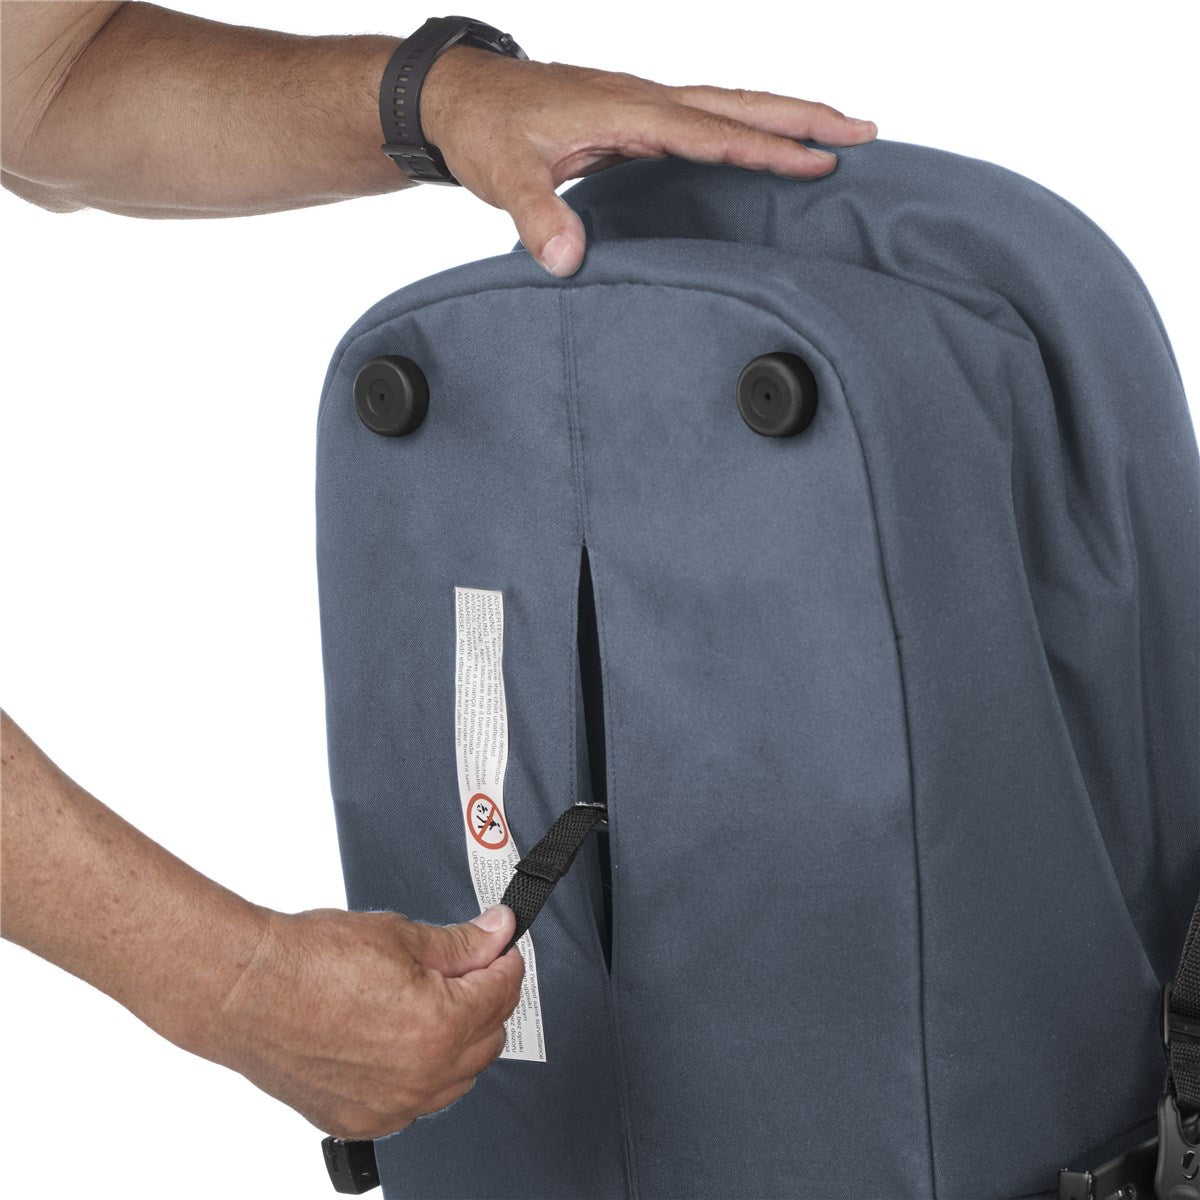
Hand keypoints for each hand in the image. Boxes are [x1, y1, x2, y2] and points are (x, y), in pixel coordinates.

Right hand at [187, 903, 523, 1139]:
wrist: (246, 991)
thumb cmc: (309, 961)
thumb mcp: (400, 935)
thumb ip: (460, 943)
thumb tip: (496, 934)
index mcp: (440, 1025)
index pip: (502, 993)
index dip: (505, 962)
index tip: (501, 949)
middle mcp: (420, 1075)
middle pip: (488, 1040)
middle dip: (487, 1001)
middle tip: (471, 970)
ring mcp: (390, 1105)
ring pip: (456, 1078)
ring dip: (459, 1041)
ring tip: (434, 1001)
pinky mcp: (359, 1120)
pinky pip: (414, 1103)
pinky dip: (421, 1074)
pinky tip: (404, 1041)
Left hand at [419, 48, 877, 276]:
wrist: (461, 99)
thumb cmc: (486, 132)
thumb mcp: (507, 175)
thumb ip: (539, 217)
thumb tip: (569, 260)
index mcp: (628, 110)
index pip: (710, 131)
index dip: (764, 148)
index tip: (817, 162)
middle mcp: (646, 99)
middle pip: (740, 103)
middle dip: (803, 116)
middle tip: (865, 129)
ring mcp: (645, 106)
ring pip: (730, 106)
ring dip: (784, 117)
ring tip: (838, 133)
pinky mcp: (638, 120)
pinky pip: (708, 121)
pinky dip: (747, 129)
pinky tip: (765, 147)